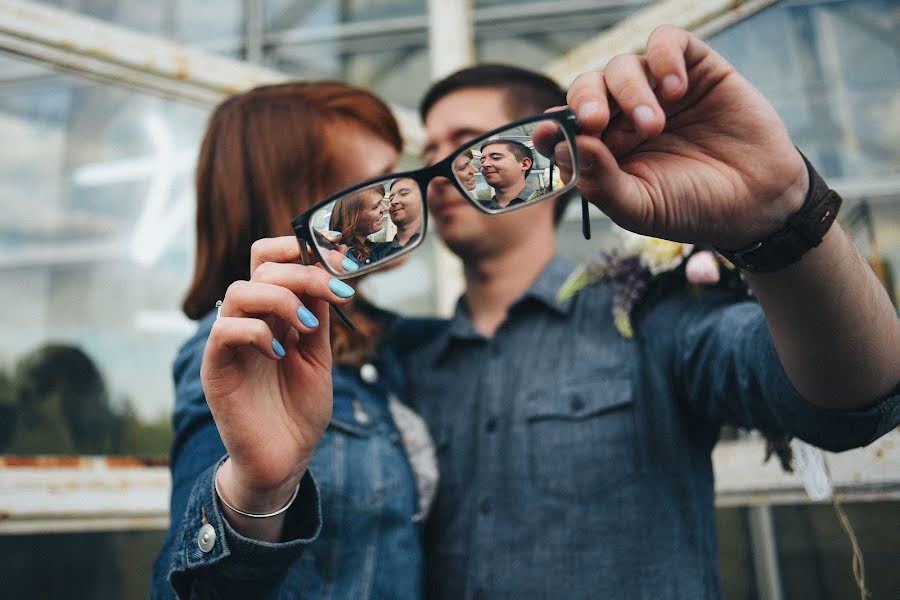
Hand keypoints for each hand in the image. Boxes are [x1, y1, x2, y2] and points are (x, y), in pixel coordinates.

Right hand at [203, 237, 354, 517]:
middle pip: (260, 266)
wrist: (285, 458)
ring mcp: (230, 342)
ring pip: (240, 290)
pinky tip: (279, 354)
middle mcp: (249, 319)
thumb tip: (327, 275)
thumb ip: (318, 316)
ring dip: (282, 300)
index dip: (302, 251)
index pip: (272, 259)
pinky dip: (256, 333)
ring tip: (308, 327)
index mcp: (273, 312)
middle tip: (336, 292)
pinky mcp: (216, 368)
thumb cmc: (300, 408)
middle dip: (303, 272)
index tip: (344, 264)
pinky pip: (224, 330)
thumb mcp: (319, 356)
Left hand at [554, 25, 808, 248]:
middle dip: (584, 101)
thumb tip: (564, 147)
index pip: (564, 127)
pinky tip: (674, 89)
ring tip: (653, 124)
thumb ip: (600, 181)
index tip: (546, 133)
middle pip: (585, 89)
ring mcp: (657, 90)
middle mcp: (623, 116)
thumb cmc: (693, 207)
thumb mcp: (640, 207)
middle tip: (595, 121)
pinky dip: (663, 58)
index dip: (551, 126)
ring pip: (621, 65)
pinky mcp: (693, 68)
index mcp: (603, 149)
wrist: (758, 202)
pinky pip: (666, 42)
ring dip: (628, 91)